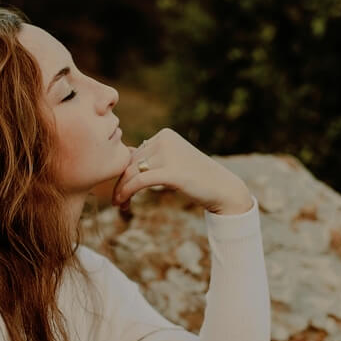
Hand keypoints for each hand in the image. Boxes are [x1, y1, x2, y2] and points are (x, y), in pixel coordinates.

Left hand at [111, 128, 251, 214]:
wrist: (222, 188)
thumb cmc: (197, 178)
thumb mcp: (173, 160)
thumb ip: (152, 155)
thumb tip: (127, 153)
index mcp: (165, 135)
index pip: (134, 154)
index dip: (123, 173)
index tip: (120, 190)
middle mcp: (165, 140)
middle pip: (131, 163)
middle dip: (121, 183)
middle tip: (118, 201)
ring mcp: (169, 155)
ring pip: (132, 172)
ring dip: (122, 191)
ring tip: (120, 205)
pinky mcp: (171, 172)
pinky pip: (140, 181)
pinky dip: (127, 192)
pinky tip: (123, 203)